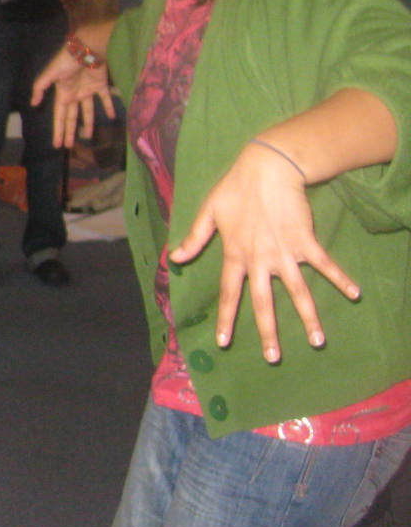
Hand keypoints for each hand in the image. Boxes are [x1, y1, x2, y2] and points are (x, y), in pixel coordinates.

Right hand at [31, 46, 114, 148]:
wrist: (86, 47)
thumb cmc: (66, 61)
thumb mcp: (50, 74)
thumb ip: (40, 87)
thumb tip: (33, 104)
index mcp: (62, 94)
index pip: (59, 116)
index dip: (58, 130)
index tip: (57, 145)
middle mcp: (74, 94)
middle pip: (71, 117)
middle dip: (69, 131)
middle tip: (68, 146)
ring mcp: (87, 90)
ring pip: (87, 111)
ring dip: (87, 123)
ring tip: (88, 137)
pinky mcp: (100, 85)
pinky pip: (105, 98)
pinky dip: (109, 106)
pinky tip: (113, 116)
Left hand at [169, 142, 358, 363]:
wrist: (267, 168)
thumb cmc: (235, 188)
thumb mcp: (208, 212)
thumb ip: (193, 238)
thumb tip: (173, 258)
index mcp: (234, 254)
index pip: (229, 293)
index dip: (226, 318)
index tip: (224, 343)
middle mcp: (258, 259)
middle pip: (263, 302)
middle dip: (269, 331)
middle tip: (273, 358)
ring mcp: (283, 252)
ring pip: (297, 292)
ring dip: (309, 317)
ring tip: (317, 341)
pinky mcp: (305, 241)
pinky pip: (324, 264)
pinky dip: (340, 278)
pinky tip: (354, 294)